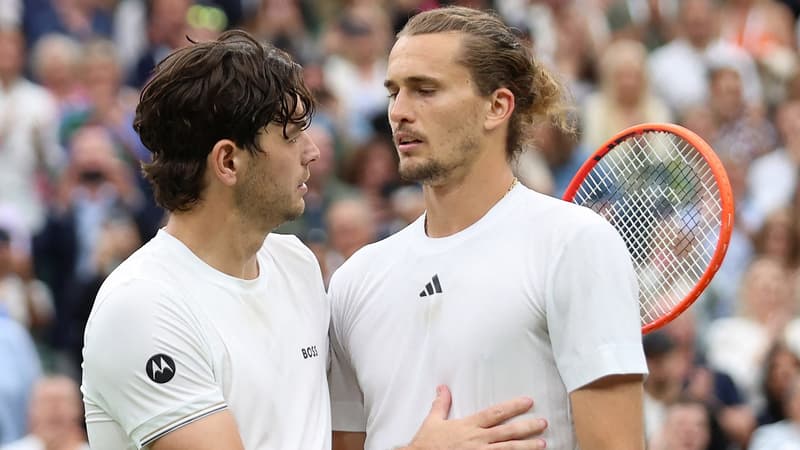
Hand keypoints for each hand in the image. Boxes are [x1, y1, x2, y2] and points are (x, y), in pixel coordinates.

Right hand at [403, 385, 546, 449]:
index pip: (495, 413)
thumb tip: (442, 387)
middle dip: (527, 427)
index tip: (528, 401)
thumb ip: (441, 404)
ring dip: (526, 447)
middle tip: (543, 423)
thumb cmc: (427, 444)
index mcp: (468, 426)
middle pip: (507, 432)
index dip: (513, 407)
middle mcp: (477, 440)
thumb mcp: (433, 421)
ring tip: (543, 444)